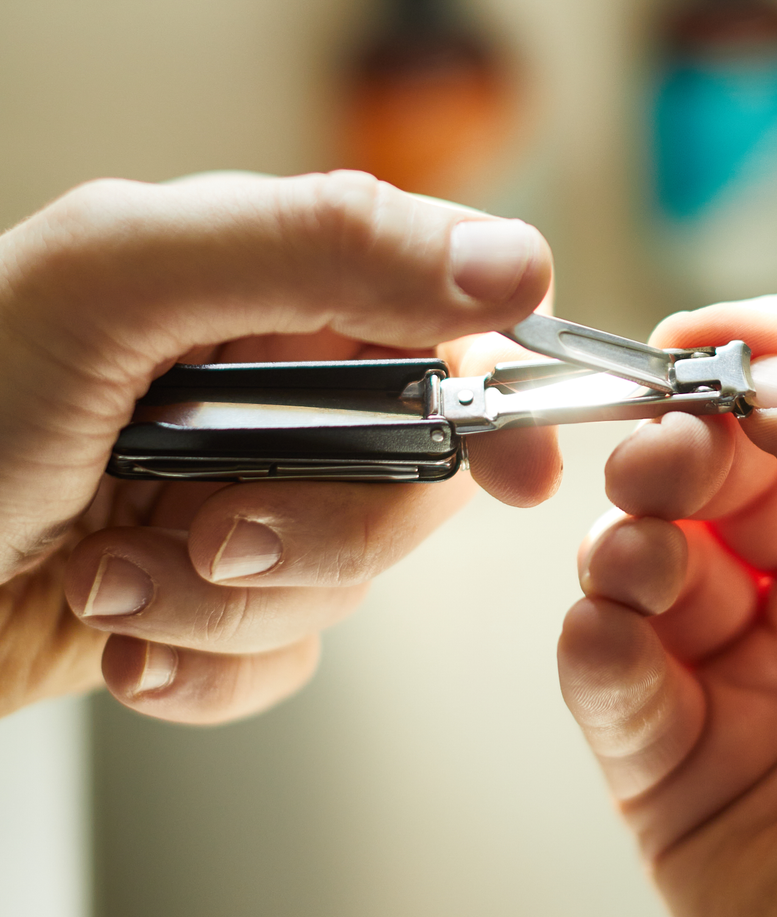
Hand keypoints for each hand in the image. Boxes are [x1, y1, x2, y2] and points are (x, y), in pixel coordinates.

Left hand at [0, 171, 555, 724]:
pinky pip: (282, 663)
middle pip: (416, 475)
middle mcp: (262, 392)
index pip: (441, 325)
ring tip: (115, 575)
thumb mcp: (116, 279)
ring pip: (348, 583)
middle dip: (322, 528)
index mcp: (259, 286)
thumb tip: (511, 264)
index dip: (497, 396)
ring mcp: (236, 502)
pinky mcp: (198, 611)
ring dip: (230, 604)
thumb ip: (318, 245)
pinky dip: (205, 671)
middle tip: (215, 529)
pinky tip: (117, 643)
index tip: (522, 467)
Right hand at [558, 285, 776, 916]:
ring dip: (630, 531)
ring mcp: (752, 673)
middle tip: (665, 455)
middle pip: (726, 452)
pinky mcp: (676, 764)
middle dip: (682, 436)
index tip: (704, 345)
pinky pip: (605, 662)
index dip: (771, 349)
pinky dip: (596, 637)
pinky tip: (621, 646)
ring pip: (648, 543)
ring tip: (645, 562)